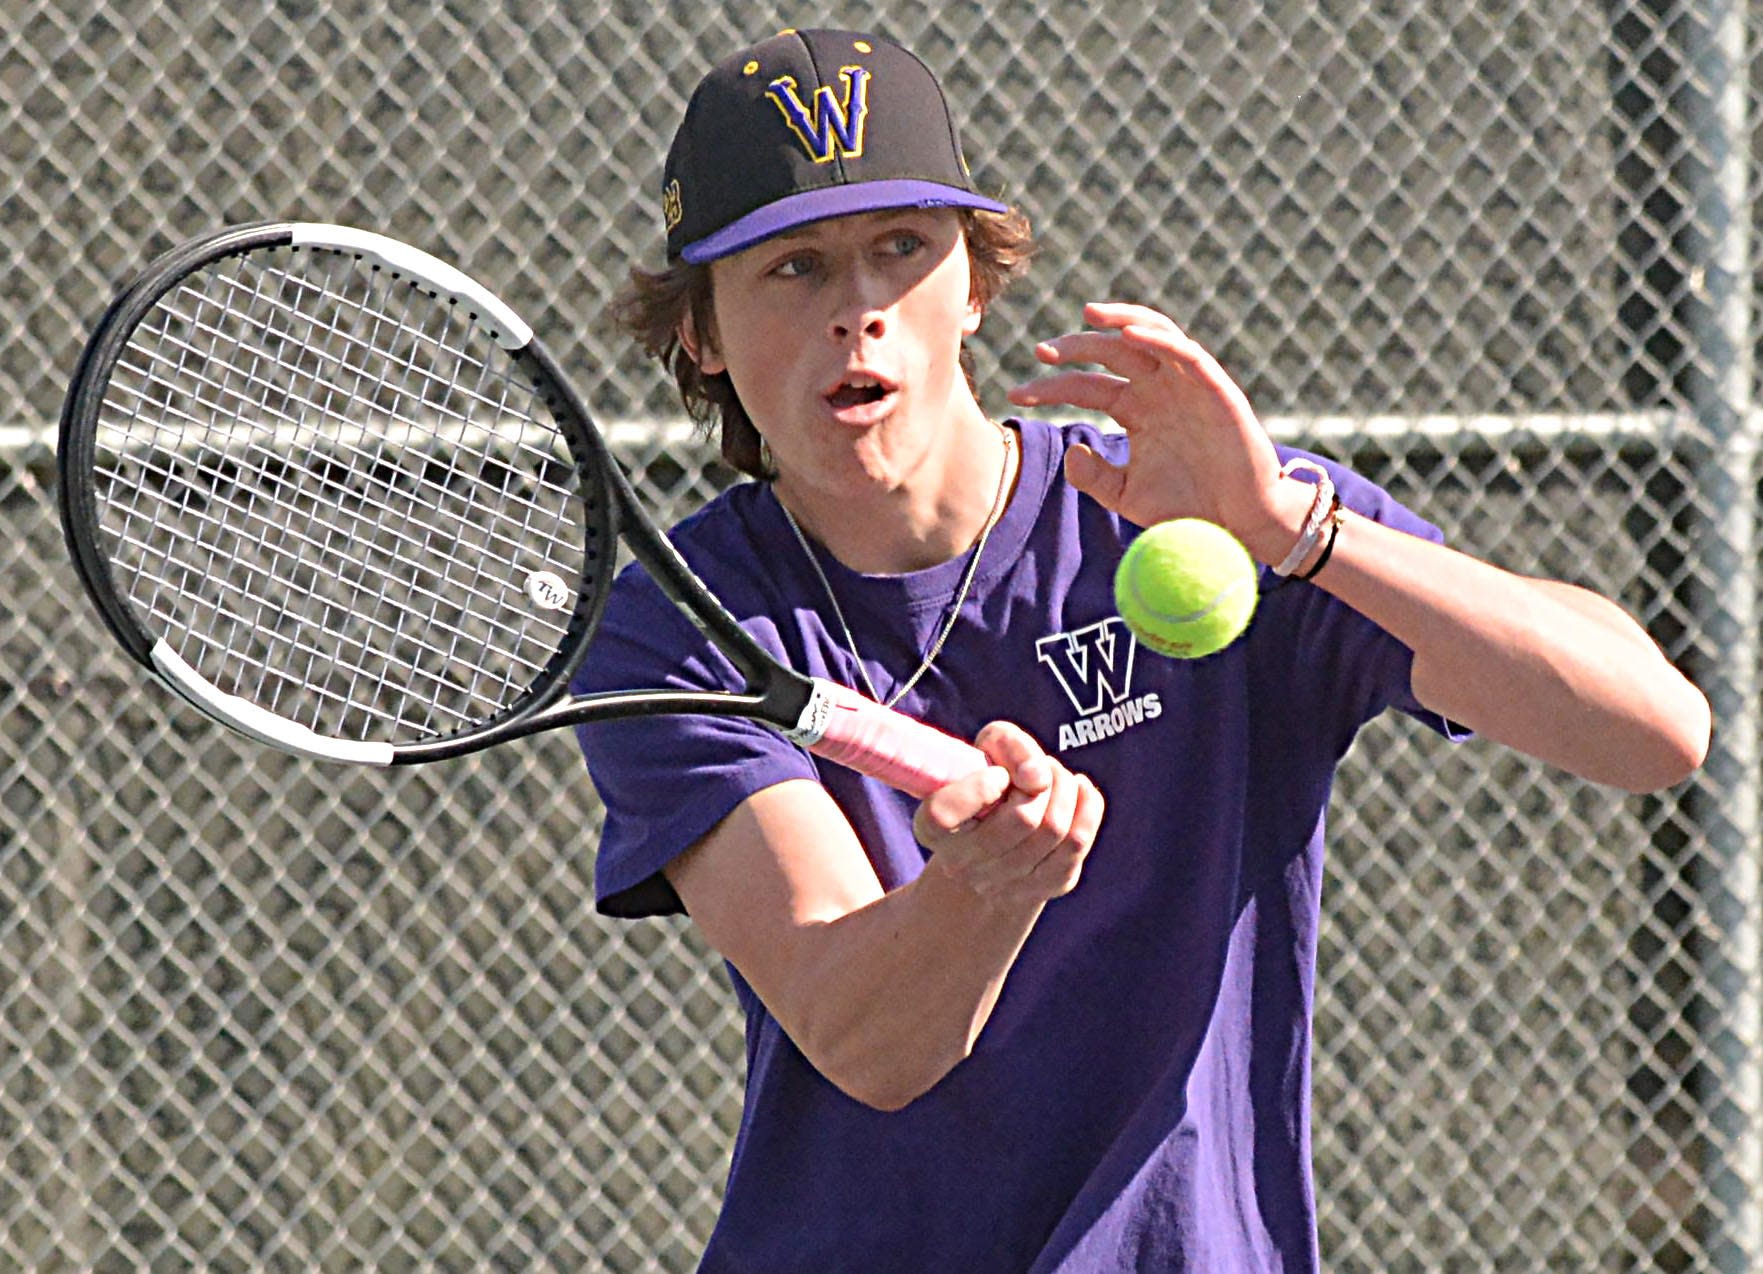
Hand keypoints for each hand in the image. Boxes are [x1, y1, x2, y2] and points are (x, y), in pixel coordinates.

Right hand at [911, 721, 1103, 909]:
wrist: (1004, 837)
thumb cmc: (990, 780)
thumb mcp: (986, 749)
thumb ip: (1006, 744)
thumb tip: (1038, 775)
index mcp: (932, 829)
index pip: (944, 814)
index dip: (977, 788)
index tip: (997, 774)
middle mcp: (963, 864)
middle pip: (1022, 819)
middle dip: (1042, 780)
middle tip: (1038, 768)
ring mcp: (1005, 883)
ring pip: (1054, 829)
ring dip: (1065, 787)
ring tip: (1055, 776)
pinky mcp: (1047, 886)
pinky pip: (1078, 842)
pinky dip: (1088, 805)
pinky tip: (1079, 790)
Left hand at [1007, 302, 1297, 560]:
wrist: (1238, 521)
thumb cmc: (1187, 507)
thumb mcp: (1128, 496)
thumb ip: (1095, 477)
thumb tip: (1070, 450)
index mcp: (1135, 410)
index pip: (1086, 386)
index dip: (1051, 387)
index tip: (1016, 395)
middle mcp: (1157, 389)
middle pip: (1110, 353)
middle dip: (1076, 347)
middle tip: (1041, 350)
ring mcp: (1186, 384)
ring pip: (1150, 334)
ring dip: (1120, 319)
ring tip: (1088, 314)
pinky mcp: (1214, 387)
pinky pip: (1184, 353)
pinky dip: (1158, 338)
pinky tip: (1129, 335)